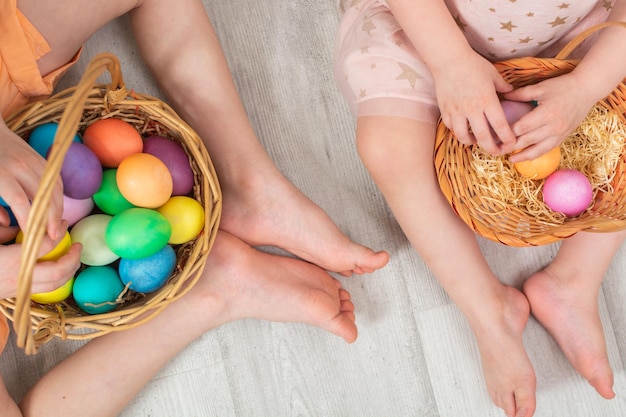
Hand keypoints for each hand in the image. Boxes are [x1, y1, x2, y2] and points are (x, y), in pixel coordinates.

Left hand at [0, 122, 63, 239]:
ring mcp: (34, 160)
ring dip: (59, 209)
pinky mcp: (42, 159)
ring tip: (57, 226)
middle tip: (54, 236)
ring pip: (54, 190)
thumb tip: (7, 222)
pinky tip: (57, 209)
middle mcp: (21, 166)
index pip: (20, 201)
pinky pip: (57, 181)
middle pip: (44, 196)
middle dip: (51, 219)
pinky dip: (59, 196)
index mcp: (1, 173)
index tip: (33, 237)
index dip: (29, 220)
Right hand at [0, 229, 80, 299]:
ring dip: (69, 272)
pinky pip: (46, 289)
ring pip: (54, 285)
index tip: (64, 224)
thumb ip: (6, 231)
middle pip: (58, 272)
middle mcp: (22, 277)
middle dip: (73, 259)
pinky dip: (58, 280)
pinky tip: (60, 272)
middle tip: (78, 246)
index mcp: (15, 260)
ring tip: (74, 259)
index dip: (59, 233)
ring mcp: (21, 289)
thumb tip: (24, 227)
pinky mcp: (19, 295)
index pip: (47, 246)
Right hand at [433, 51, 514, 154]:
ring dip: (473, 142)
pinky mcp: (446, 111)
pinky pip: (452, 128)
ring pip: (464, 137)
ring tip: (477, 141)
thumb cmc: (473, 64)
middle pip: (484, 138)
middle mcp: (473, 110)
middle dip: (493, 149)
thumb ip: (504, 87)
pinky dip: (458, 132)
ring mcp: (457, 112)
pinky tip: (463, 129)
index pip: (500, 126)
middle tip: (498, 152)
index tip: (512, 144)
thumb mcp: (493, 74)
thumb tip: (511, 93)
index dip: (507, 139)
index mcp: (488, 101)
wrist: (449, 60)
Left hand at [504, 73, 596, 161]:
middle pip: (527, 141)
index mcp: (546, 114)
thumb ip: (521, 94)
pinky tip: (526, 157)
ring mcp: (559, 134)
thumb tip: (502, 97)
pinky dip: (536, 154)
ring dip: (523, 156)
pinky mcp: (563, 137)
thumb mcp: (541, 87)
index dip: (507, 133)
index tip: (495, 136)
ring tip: (510, 159)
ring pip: (538, 150)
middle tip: (496, 150)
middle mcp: (553, 127)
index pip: (521, 128)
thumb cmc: (563, 86)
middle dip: (510, 147)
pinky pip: (547, 149)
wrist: (586, 90)